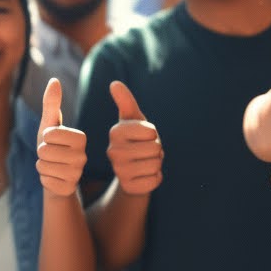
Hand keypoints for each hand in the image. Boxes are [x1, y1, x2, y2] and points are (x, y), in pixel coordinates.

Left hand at [36, 79, 86, 197]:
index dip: (44, 137)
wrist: (55, 175)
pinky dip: (44, 179)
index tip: (51, 141)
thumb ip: (51, 103)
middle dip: (41, 153)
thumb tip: (54, 80)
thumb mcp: (49, 124)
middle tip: (50, 155)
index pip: (50, 134)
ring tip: (51, 165)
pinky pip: (45, 180)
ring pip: (43, 166)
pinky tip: (53, 178)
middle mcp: (83, 155)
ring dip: (41, 166)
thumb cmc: (51, 146)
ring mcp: (77, 174)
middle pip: (44, 151)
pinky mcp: (69, 188)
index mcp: (81, 137)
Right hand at [106, 80, 162, 194]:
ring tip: (145, 162)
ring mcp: (119, 171)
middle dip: (157, 150)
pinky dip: (156, 178)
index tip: (144, 136)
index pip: (151, 132)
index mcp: (115, 132)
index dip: (153, 134)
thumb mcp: (133, 119)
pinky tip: (145, 175)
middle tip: (146, 151)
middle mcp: (113, 151)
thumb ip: (126, 101)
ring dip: (157, 164)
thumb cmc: (136, 138)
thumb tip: (114, 83)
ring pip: (156, 166)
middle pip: (155, 149)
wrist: (133, 168)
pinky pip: (155, 181)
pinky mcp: (129, 187)